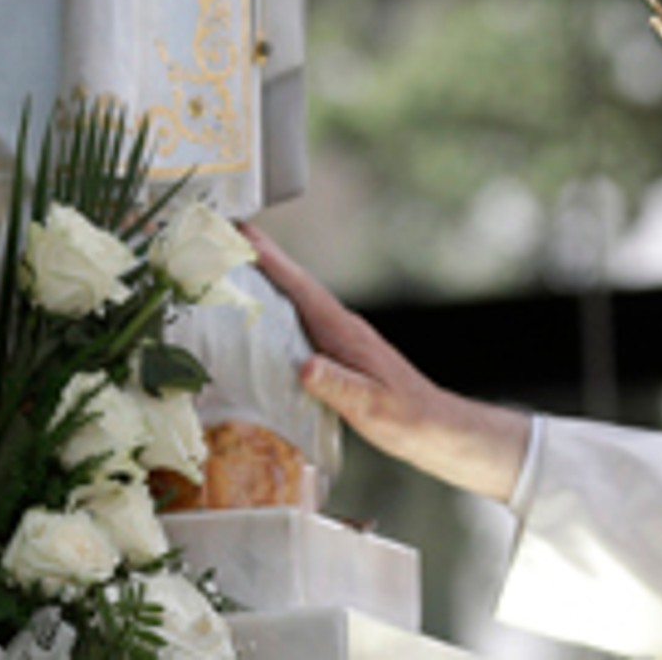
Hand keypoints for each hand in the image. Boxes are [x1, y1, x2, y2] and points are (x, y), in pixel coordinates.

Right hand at [251, 225, 530, 501]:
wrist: (435, 427)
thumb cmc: (406, 419)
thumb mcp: (370, 407)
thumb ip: (339, 386)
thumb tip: (305, 366)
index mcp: (345, 333)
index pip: (302, 290)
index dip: (271, 261)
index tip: (243, 234)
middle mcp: (342, 327)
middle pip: (296, 286)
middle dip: (262, 260)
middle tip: (226, 236)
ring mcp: (342, 338)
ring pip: (299, 302)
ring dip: (269, 281)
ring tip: (234, 267)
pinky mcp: (340, 353)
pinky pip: (303, 322)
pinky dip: (280, 310)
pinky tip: (264, 317)